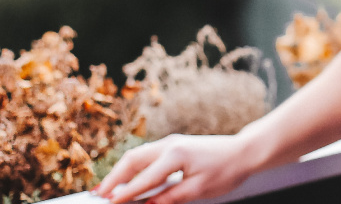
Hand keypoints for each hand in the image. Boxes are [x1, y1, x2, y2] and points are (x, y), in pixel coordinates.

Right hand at [94, 133, 257, 203]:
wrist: (243, 151)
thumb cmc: (226, 170)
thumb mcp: (199, 190)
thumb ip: (171, 197)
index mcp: (176, 155)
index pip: (144, 179)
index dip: (124, 194)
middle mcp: (169, 144)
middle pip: (132, 160)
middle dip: (113, 179)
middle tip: (97, 197)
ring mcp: (170, 142)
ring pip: (136, 155)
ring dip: (120, 172)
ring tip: (106, 189)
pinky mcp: (173, 145)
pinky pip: (146, 155)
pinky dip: (132, 167)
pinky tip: (126, 179)